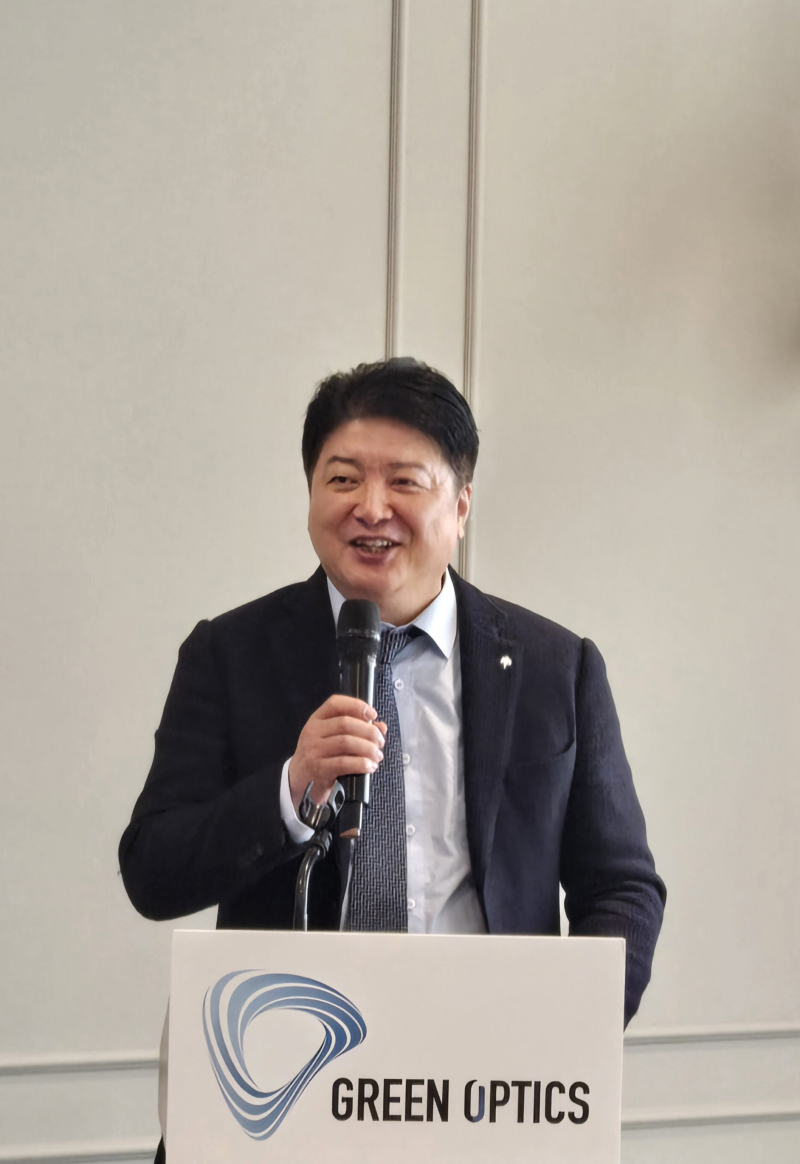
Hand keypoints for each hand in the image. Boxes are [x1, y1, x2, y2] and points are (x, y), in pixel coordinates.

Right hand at [288, 695, 386, 811]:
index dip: (357, 705)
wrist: (299, 780)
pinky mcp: (318, 768)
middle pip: (345, 723)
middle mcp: (313, 732)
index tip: (373, 715)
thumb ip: (357, 729)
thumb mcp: (332, 738)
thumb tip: (381, 727)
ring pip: (346, 742)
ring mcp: (314, 750)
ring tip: (377, 755)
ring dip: (368, 749)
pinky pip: (344, 763)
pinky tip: (369, 766)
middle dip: (369, 732)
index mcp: (317, 720)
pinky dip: (361, 764)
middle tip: (380, 742)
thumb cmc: (321, 755)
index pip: (335, 703)